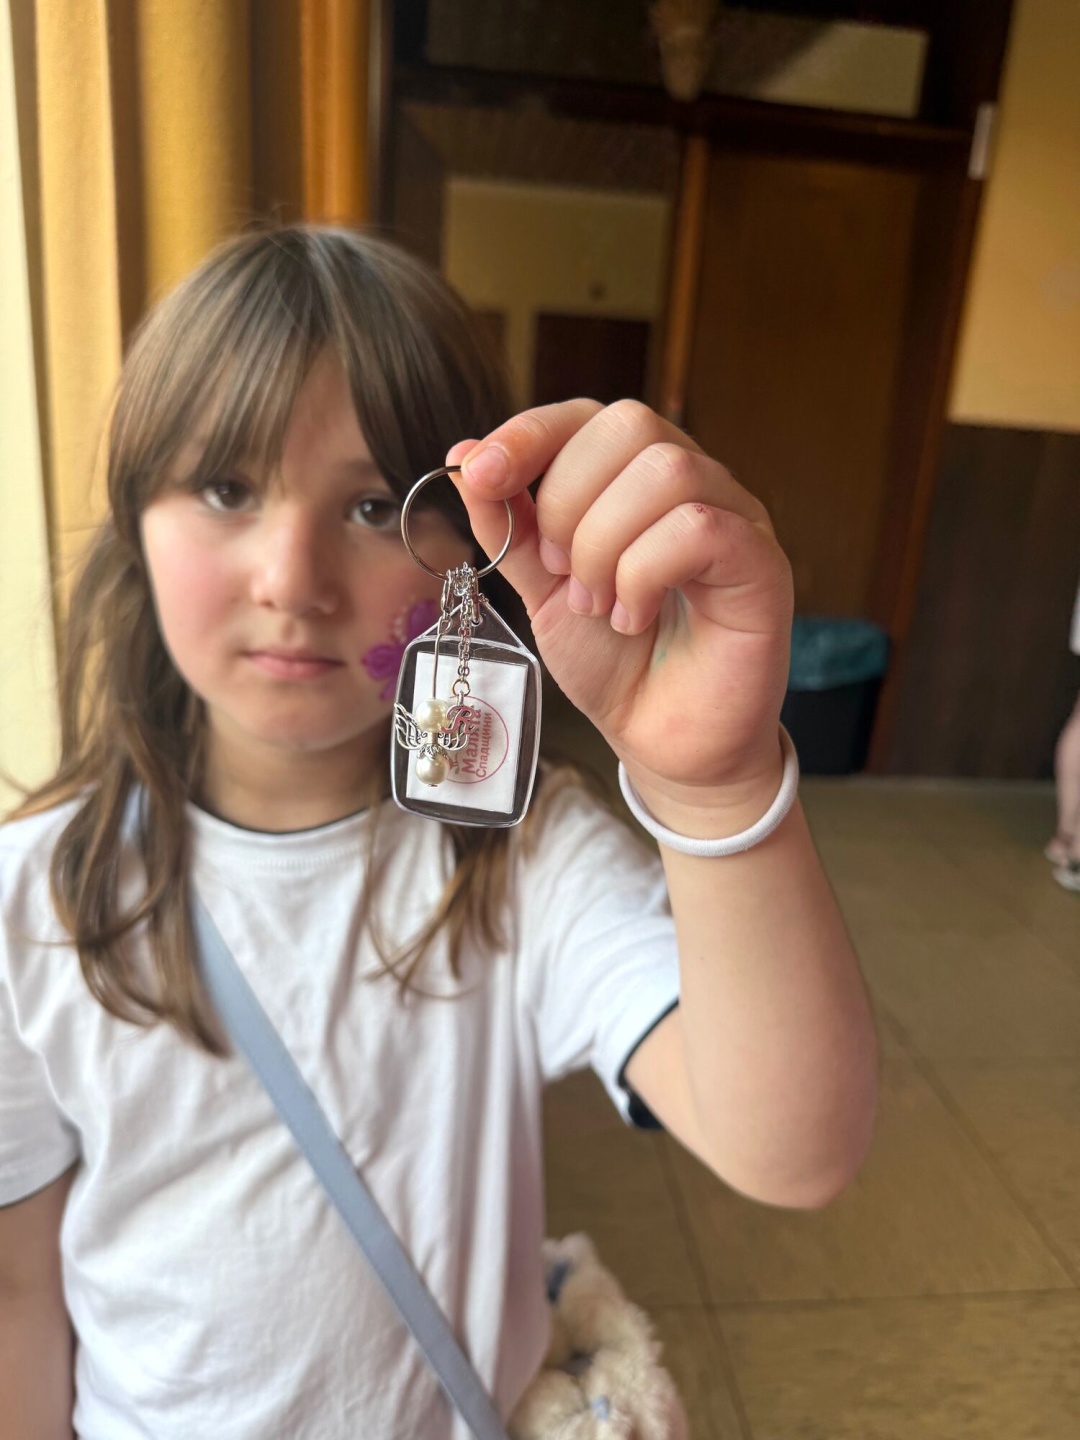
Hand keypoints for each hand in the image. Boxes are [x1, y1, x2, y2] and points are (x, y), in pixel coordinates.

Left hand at [447, 399, 793, 826]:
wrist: (660, 743)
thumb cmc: (614, 663)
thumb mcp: (539, 589)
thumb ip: (509, 526)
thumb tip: (466, 456)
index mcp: (636, 480)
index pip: (588, 415)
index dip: (531, 433)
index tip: (483, 475)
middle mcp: (694, 485)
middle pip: (629, 426)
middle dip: (568, 499)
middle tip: (558, 572)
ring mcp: (735, 518)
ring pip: (666, 471)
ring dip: (604, 544)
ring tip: (595, 604)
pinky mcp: (762, 564)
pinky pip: (699, 527)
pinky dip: (644, 573)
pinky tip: (632, 617)